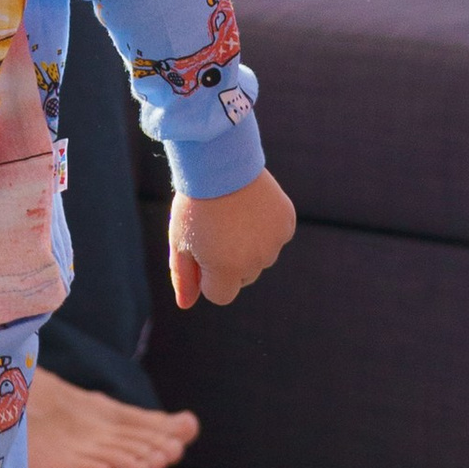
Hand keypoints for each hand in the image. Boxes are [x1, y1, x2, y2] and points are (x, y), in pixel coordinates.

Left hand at [171, 167, 296, 309]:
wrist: (219, 162)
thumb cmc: (195, 205)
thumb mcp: (181, 242)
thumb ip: (184, 277)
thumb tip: (185, 305)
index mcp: (227, 271)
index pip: (220, 295)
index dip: (207, 275)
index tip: (201, 251)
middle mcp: (256, 262)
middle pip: (243, 277)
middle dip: (229, 261)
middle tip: (216, 229)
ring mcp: (275, 243)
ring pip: (261, 257)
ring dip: (249, 245)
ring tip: (233, 215)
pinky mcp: (287, 223)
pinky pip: (276, 236)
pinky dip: (265, 227)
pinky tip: (250, 207)